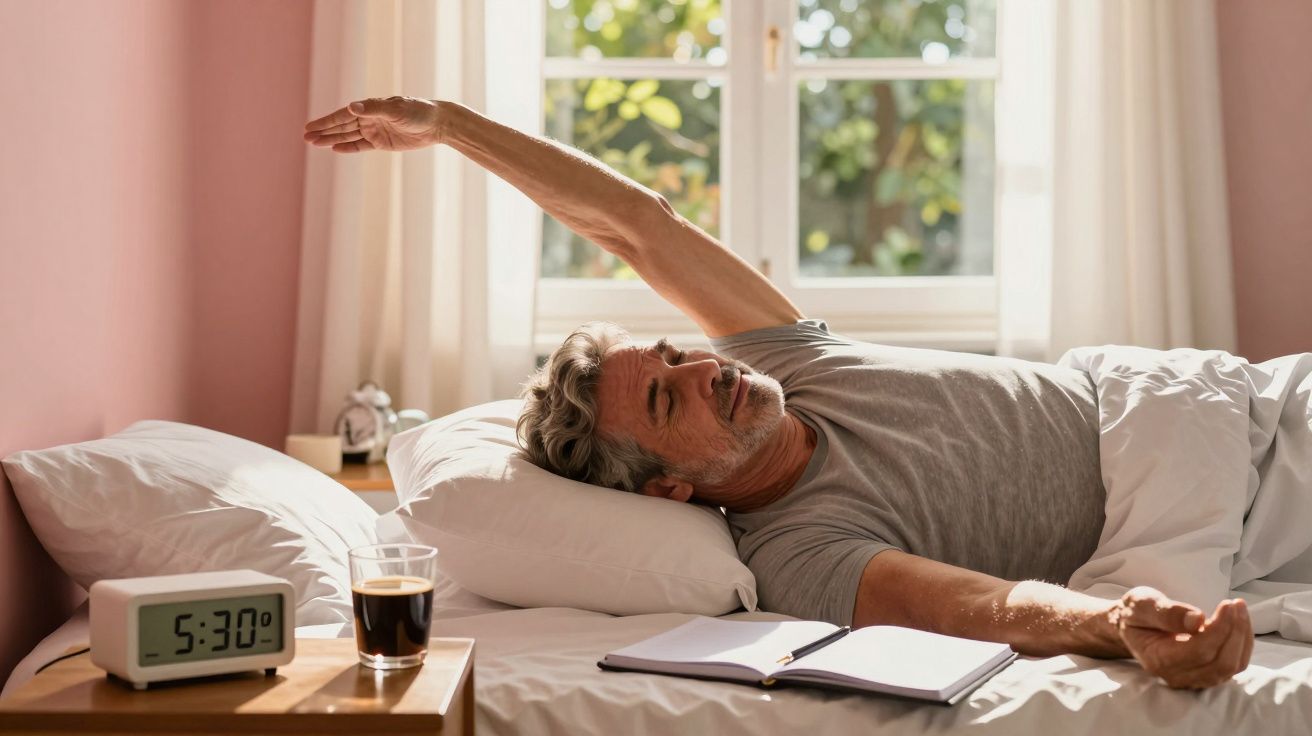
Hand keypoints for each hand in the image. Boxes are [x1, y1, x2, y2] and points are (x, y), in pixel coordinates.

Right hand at [304, 96, 441, 152]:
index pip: (342, 115)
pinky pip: (361, 146)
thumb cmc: (418, 112)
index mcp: (370, 107)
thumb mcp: (396, 110)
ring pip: (348, 136)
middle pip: (341, 126)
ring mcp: (375, 130)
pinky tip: (334, 149)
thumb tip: (351, 107)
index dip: (326, 122)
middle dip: (323, 131)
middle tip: (305, 137)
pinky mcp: (382, 143)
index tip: (310, 127)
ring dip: (331, 139)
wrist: (437, 124)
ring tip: (314, 143)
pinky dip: (348, 147)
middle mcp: (369, 118)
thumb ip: (374, 109)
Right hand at [1112, 586, 1252, 688]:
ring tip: (1239, 609)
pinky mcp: (1206, 676)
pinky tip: (1238, 622)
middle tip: (1237, 604)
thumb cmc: (1136, 613)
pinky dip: (1242, 644)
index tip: (1227, 604)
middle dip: (1236, 632)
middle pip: (1220, 663)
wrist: (1133, 628)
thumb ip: (1166, 612)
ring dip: (1242, 637)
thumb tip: (1197, 620)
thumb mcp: (1142, 604)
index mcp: (1157, 659)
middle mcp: (1176, 676)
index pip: (1199, 651)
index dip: (1219, 628)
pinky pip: (1234, 666)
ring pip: (1231, 667)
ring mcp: (1193, 679)